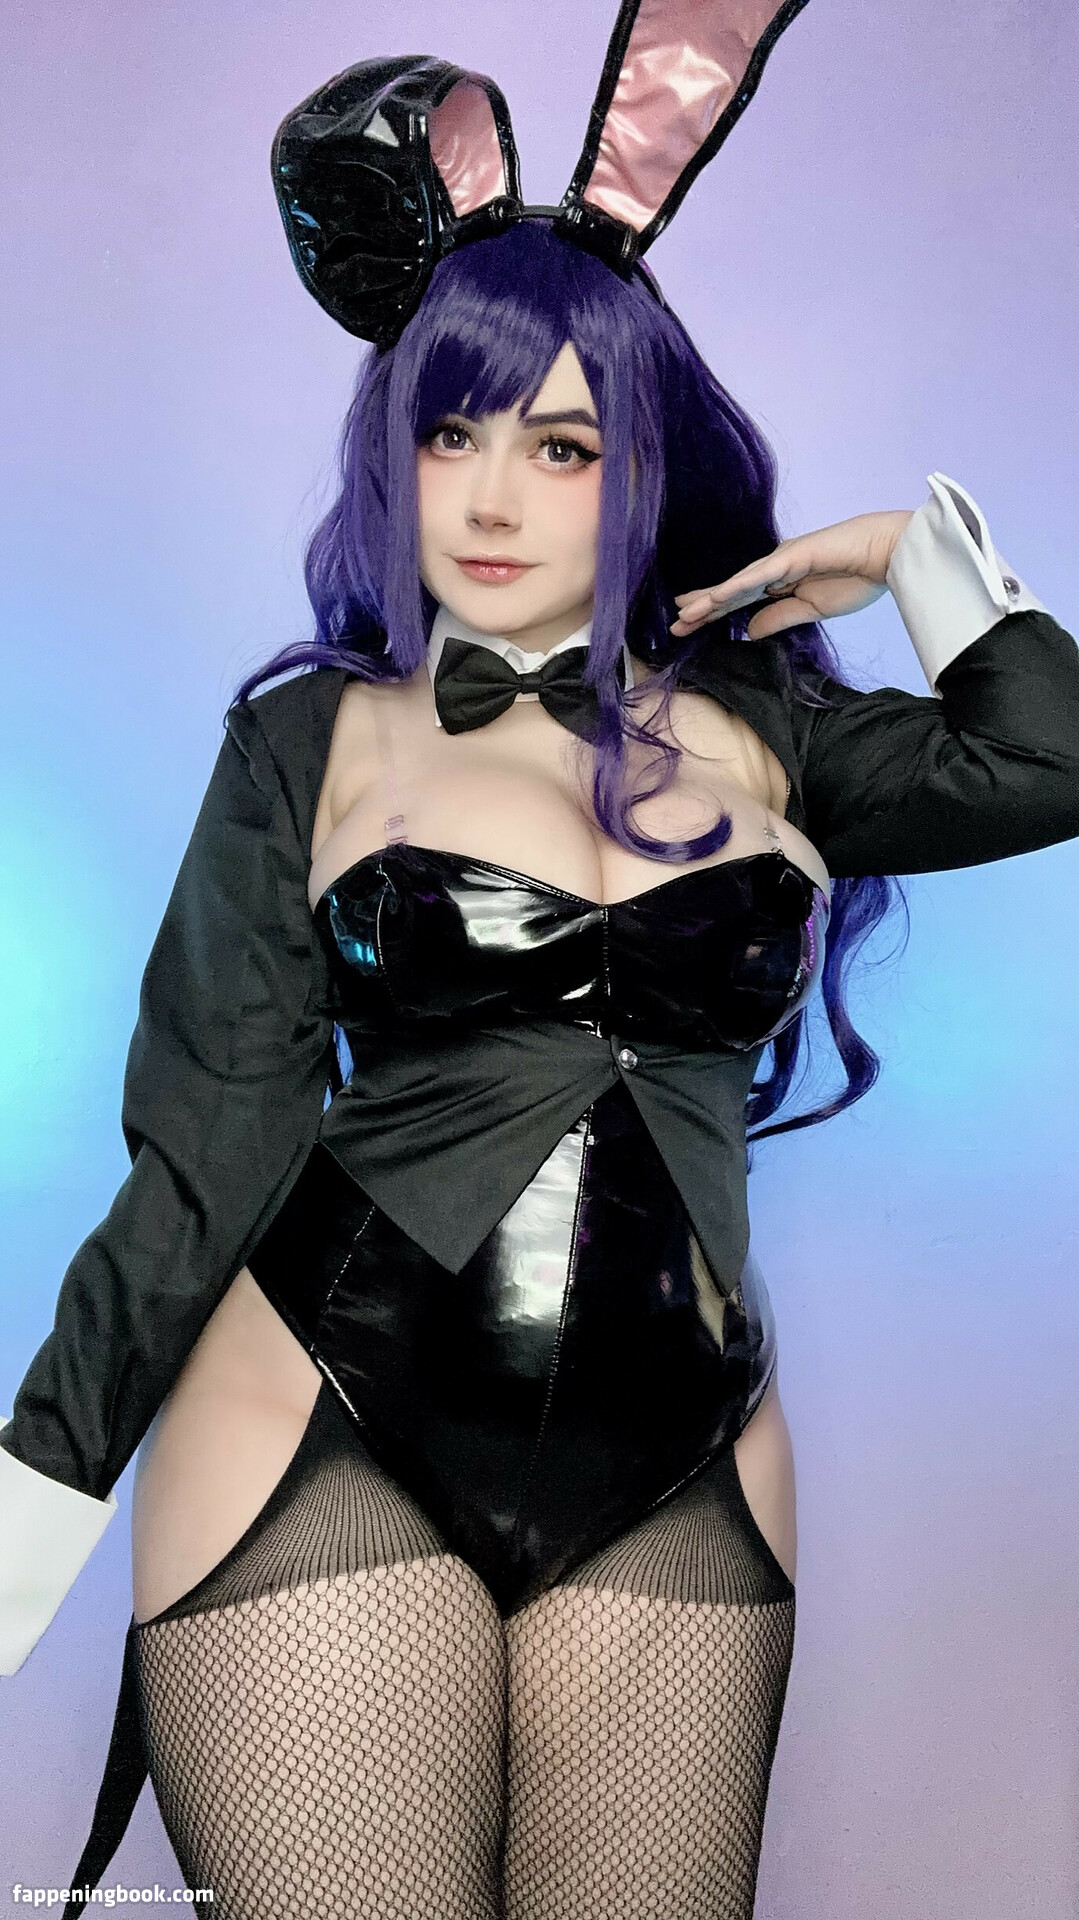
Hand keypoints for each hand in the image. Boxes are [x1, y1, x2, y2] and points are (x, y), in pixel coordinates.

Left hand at [670, 509, 914, 639]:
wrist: (887, 554)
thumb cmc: (858, 578)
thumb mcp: (811, 610)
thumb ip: (779, 618)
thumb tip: (747, 631)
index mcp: (781, 582)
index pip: (741, 600)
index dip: (715, 613)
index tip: (690, 625)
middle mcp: (775, 568)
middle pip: (731, 591)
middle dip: (702, 607)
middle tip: (674, 622)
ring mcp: (781, 560)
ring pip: (737, 584)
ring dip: (710, 600)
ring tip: (683, 615)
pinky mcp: (791, 556)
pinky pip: (757, 576)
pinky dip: (735, 588)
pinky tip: (714, 600)